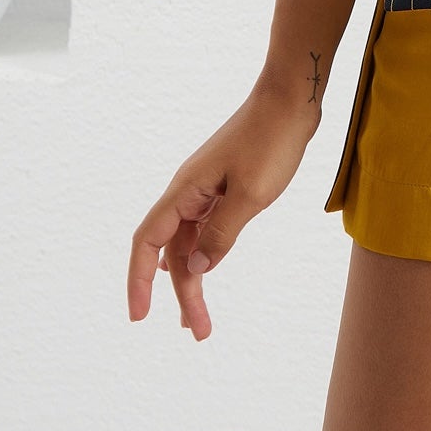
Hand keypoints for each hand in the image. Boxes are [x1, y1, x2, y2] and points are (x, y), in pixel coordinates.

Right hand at [127, 84, 317, 339]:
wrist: (291, 99)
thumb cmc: (271, 140)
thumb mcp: (251, 194)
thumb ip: (221, 234)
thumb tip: (197, 270)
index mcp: (185, 191)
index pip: (147, 242)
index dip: (138, 280)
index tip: (139, 317)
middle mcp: (189, 191)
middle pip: (172, 250)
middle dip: (180, 293)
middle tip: (197, 332)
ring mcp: (207, 188)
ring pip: (191, 241)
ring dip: (195, 278)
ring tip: (199, 318)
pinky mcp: (226, 185)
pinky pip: (206, 227)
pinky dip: (206, 253)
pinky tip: (207, 268)